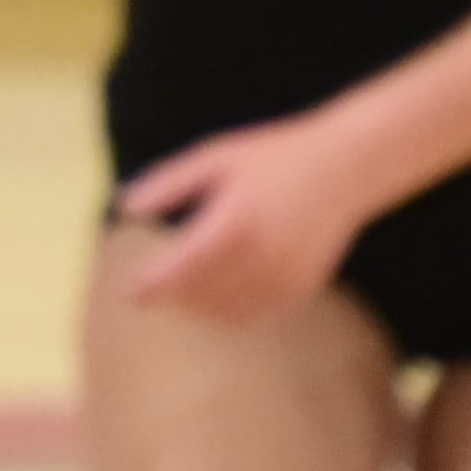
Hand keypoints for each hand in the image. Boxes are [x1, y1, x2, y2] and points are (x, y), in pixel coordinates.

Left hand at [108, 116, 374, 322]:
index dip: (155, 285)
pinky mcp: (302, 286)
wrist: (345, 168)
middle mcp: (262, 254)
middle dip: (171, 296)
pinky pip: (257, 312)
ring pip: (229, 311)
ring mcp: (286, 274)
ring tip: (175, 296)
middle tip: (147, 292)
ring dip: (197, 309)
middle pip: (203, 293)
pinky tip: (212, 300)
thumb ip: (170, 183)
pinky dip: (229, 313)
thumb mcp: (216, 158)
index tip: (131, 293)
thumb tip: (126, 207)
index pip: (185, 267)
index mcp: (235, 220)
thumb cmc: (274, 156)